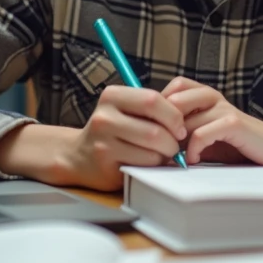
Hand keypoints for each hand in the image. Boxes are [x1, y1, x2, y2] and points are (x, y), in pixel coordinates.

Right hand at [60, 85, 186, 190]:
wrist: (78, 156)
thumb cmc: (112, 131)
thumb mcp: (125, 110)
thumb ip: (150, 108)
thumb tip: (184, 120)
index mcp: (112, 96)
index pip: (153, 100)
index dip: (173, 115)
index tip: (180, 126)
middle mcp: (104, 117)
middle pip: (155, 129)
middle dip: (173, 140)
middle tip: (175, 144)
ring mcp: (103, 142)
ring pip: (152, 150)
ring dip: (165, 155)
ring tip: (162, 154)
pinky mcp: (106, 164)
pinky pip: (143, 165)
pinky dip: (153, 166)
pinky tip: (149, 163)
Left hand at [162, 77, 262, 165]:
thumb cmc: (238, 144)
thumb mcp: (205, 136)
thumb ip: (183, 134)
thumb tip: (152, 142)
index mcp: (205, 95)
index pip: (172, 88)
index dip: (160, 109)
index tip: (159, 133)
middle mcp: (213, 97)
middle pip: (173, 101)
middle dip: (163, 126)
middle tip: (163, 147)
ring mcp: (223, 108)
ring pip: (184, 120)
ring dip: (175, 142)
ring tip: (177, 157)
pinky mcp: (233, 123)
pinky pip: (201, 133)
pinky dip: (193, 149)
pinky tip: (194, 160)